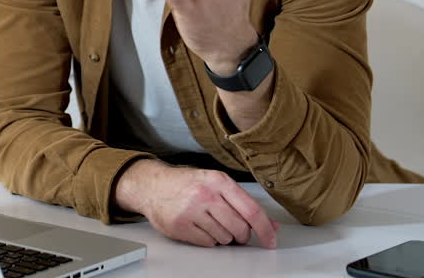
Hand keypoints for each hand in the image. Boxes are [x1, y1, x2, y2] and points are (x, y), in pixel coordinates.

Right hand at [116, 160, 278, 247]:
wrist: (152, 185)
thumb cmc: (187, 184)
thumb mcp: (216, 184)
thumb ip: (243, 203)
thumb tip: (271, 225)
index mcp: (218, 181)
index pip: (251, 210)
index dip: (265, 229)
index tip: (271, 240)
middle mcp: (205, 194)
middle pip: (240, 228)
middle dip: (241, 234)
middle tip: (234, 229)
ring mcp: (191, 211)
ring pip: (225, 238)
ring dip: (222, 235)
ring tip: (209, 222)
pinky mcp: (180, 226)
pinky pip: (208, 243)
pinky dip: (208, 239)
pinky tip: (199, 226)